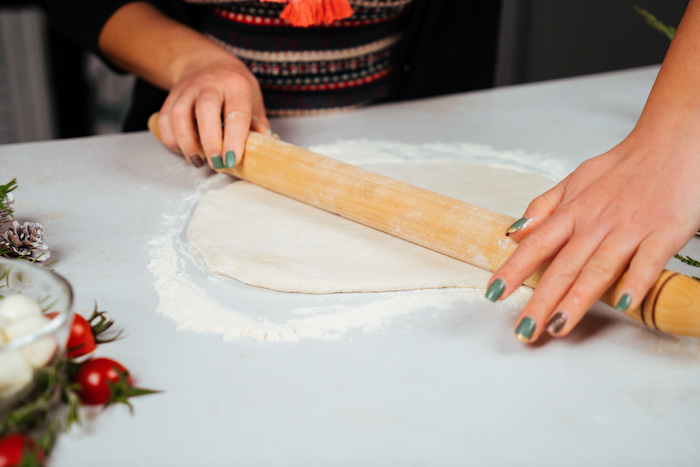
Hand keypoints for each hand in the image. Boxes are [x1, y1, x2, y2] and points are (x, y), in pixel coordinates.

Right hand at [157, 57, 270, 169]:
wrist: (208, 62)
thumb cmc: (235, 86)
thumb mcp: (253, 100)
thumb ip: (258, 124)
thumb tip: (268, 145)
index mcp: (236, 85)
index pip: (236, 113)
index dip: (234, 139)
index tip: (233, 161)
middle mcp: (210, 83)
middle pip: (205, 110)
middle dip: (209, 141)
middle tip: (216, 164)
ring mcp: (188, 88)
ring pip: (179, 113)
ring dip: (186, 141)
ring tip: (197, 160)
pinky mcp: (172, 95)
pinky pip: (165, 117)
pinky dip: (170, 137)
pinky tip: (182, 150)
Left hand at [485, 133, 699, 342]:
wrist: (674, 139)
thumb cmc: (624, 164)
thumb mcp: (576, 178)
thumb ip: (544, 206)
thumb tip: (513, 231)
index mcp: (574, 211)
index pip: (536, 245)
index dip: (513, 270)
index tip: (493, 293)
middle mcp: (597, 222)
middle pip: (563, 266)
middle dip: (539, 301)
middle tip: (523, 330)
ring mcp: (630, 228)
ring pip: (598, 269)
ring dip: (576, 300)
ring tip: (557, 327)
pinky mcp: (664, 231)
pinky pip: (648, 261)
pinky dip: (636, 282)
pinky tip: (624, 305)